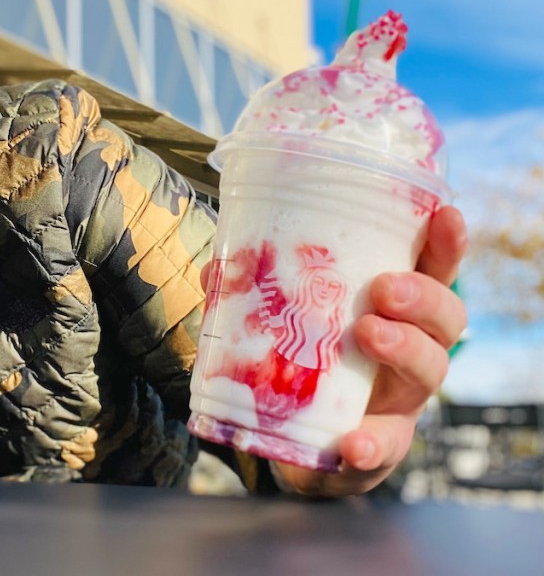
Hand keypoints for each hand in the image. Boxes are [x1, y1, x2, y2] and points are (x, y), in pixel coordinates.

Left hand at [273, 205, 468, 495]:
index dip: (445, 242)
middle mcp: (413, 348)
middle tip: (383, 288)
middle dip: (421, 296)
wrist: (296, 441)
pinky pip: (387, 447)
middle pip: (445, 317)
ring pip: (430, 369)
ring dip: (404, 348)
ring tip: (368, 335)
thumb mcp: (285, 320)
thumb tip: (215, 270)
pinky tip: (352, 442)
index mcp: (394, 308)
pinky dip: (372, 443)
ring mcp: (402, 398)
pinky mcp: (381, 445)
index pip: (432, 268)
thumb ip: (258, 292)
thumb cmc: (304, 359)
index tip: (444, 214)